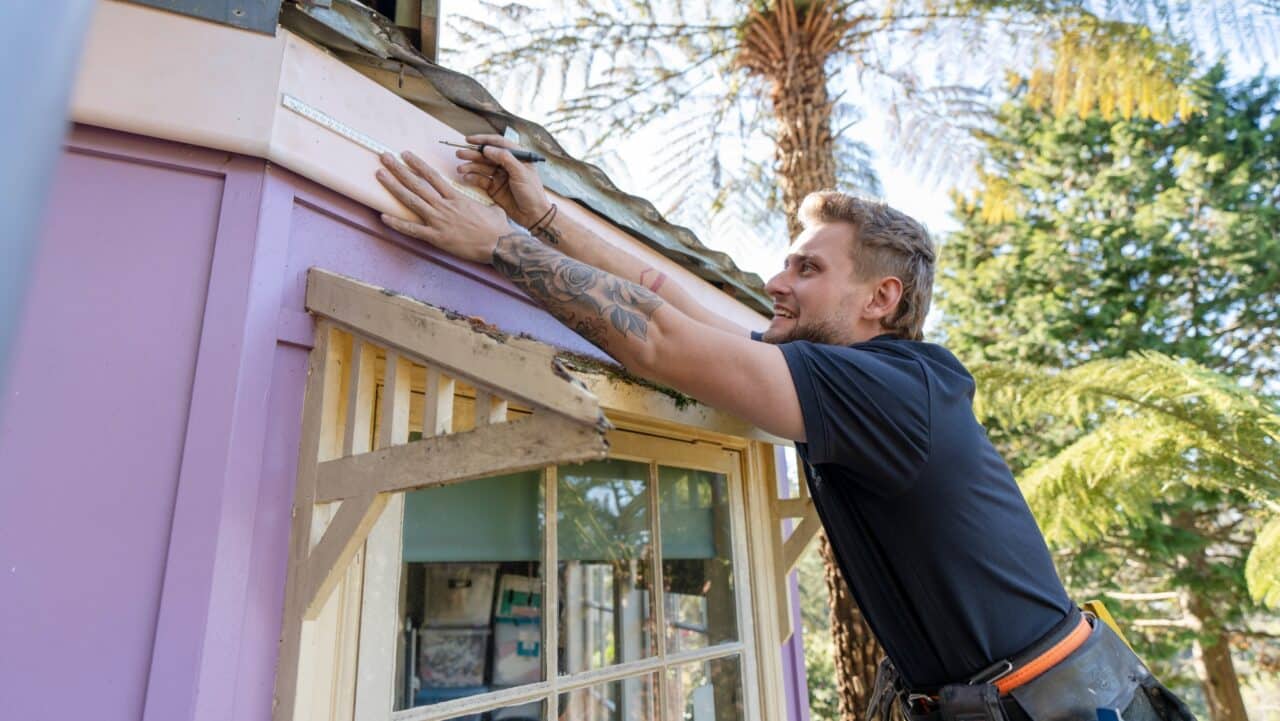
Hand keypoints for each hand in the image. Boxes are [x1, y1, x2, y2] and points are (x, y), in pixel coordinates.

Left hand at [376, 151, 511, 264]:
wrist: (500, 244)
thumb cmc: (498, 227)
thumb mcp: (491, 207)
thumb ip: (481, 203)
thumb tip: (483, 204)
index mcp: (456, 197)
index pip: (432, 176)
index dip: (417, 164)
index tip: (405, 154)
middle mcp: (444, 206)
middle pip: (417, 184)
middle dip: (398, 169)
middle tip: (384, 157)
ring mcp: (439, 221)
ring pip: (412, 200)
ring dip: (394, 186)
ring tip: (380, 175)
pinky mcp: (437, 237)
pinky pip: (413, 229)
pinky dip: (397, 223)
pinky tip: (383, 216)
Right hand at [454, 134, 551, 227]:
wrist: (533, 215)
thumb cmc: (532, 192)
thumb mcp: (520, 172)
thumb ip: (504, 158)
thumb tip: (487, 149)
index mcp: (517, 157)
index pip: (499, 143)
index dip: (484, 140)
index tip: (470, 139)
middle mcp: (507, 164)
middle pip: (487, 155)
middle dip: (473, 154)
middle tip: (459, 153)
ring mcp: (500, 176)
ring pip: (482, 167)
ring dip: (471, 166)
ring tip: (460, 168)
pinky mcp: (494, 188)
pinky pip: (481, 180)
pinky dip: (473, 178)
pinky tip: (466, 177)